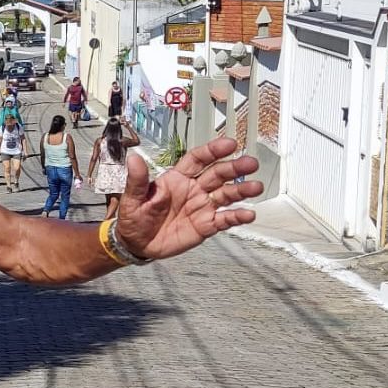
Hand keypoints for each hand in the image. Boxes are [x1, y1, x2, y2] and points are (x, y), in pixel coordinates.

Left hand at [115, 137, 262, 260]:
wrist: (136, 244)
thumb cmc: (134, 217)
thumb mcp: (132, 198)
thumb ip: (138, 180)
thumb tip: (133, 159)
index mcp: (178, 178)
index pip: (198, 159)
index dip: (214, 150)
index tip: (229, 143)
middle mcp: (194, 189)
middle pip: (218, 174)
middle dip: (235, 168)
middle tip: (250, 163)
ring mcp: (202, 206)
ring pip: (226, 195)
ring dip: (242, 190)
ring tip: (255, 187)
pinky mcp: (206, 225)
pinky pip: (224, 219)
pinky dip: (237, 216)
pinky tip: (248, 214)